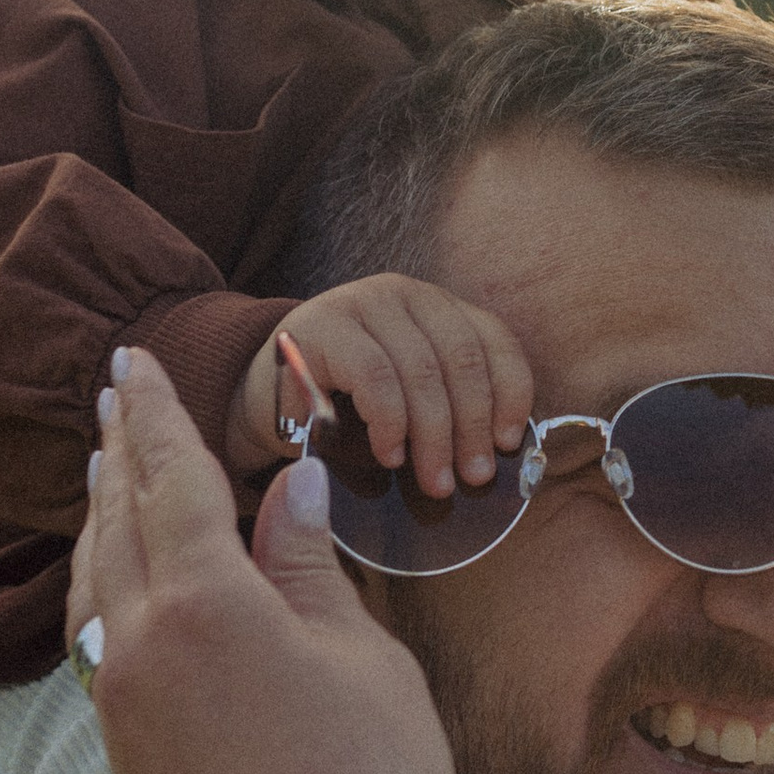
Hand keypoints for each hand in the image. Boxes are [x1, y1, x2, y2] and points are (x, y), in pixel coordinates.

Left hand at [71, 352, 455, 773]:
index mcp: (206, 601)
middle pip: (118, 518)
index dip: (156, 412)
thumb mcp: (365, 667)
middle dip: (120, 448)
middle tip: (115, 389)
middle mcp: (140, 641)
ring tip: (108, 469)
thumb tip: (289, 491)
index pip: (171, 476)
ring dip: (102, 512)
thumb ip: (314, 571)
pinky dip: (104, 578)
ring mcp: (122, 700)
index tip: (135, 360)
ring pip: (96, 578)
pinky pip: (97, 632)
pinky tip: (120, 578)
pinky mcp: (124, 750)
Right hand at [227, 276, 535, 494]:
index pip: (493, 340)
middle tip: (471, 476)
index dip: (511, 392)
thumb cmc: (347, 406)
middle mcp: (402, 293)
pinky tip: (390, 453)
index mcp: (436, 307)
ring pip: (421, 370)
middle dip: (472, 426)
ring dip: (434, 435)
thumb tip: (501, 454)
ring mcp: (359, 303)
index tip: (509, 442)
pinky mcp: (319, 326)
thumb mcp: (409, 396)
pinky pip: (374, 376)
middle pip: (461, 358)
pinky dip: (391, 421)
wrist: (263, 395)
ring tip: (435, 480)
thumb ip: (450, 405)